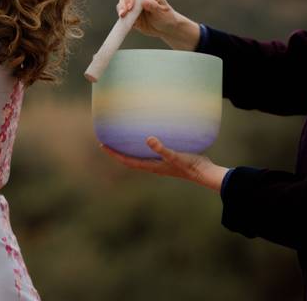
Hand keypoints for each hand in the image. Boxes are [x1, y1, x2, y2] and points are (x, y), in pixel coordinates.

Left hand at [100, 136, 228, 191]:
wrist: (204, 173)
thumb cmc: (189, 166)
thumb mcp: (175, 156)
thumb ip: (162, 149)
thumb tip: (148, 139)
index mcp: (151, 166)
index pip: (127, 161)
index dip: (114, 154)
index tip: (102, 145)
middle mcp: (153, 165)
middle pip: (130, 158)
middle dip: (118, 150)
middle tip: (108, 139)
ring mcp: (161, 162)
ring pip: (140, 155)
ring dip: (130, 148)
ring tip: (124, 136)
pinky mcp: (168, 157)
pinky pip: (152, 150)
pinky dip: (145, 144)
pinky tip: (149, 133)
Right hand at [116, 0, 199, 49]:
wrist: (165, 29)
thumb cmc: (167, 18)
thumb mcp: (162, 13)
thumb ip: (154, 7)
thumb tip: (144, 1)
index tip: (131, 6)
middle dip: (124, 3)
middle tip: (124, 13)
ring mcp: (133, 3)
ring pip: (122, 2)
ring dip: (120, 9)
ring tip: (122, 16)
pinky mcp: (129, 13)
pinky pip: (122, 12)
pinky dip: (121, 16)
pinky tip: (123, 21)